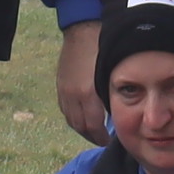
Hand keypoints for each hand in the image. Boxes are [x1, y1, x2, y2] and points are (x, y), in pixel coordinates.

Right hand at [54, 20, 107, 144]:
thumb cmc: (102, 50)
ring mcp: (64, 91)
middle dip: (90, 136)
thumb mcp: (111, 75)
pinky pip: (65, 109)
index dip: (100, 137)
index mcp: (88, 93)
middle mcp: (73, 95)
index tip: (107, 140)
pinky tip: (81, 117)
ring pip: (70, 119)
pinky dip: (73, 117)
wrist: (82, 32)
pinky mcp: (60, 86)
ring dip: (80, 129)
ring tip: (91, 132)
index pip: (92, 126)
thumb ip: (109, 96)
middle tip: (100, 139)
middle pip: (79, 126)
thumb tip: (113, 114)